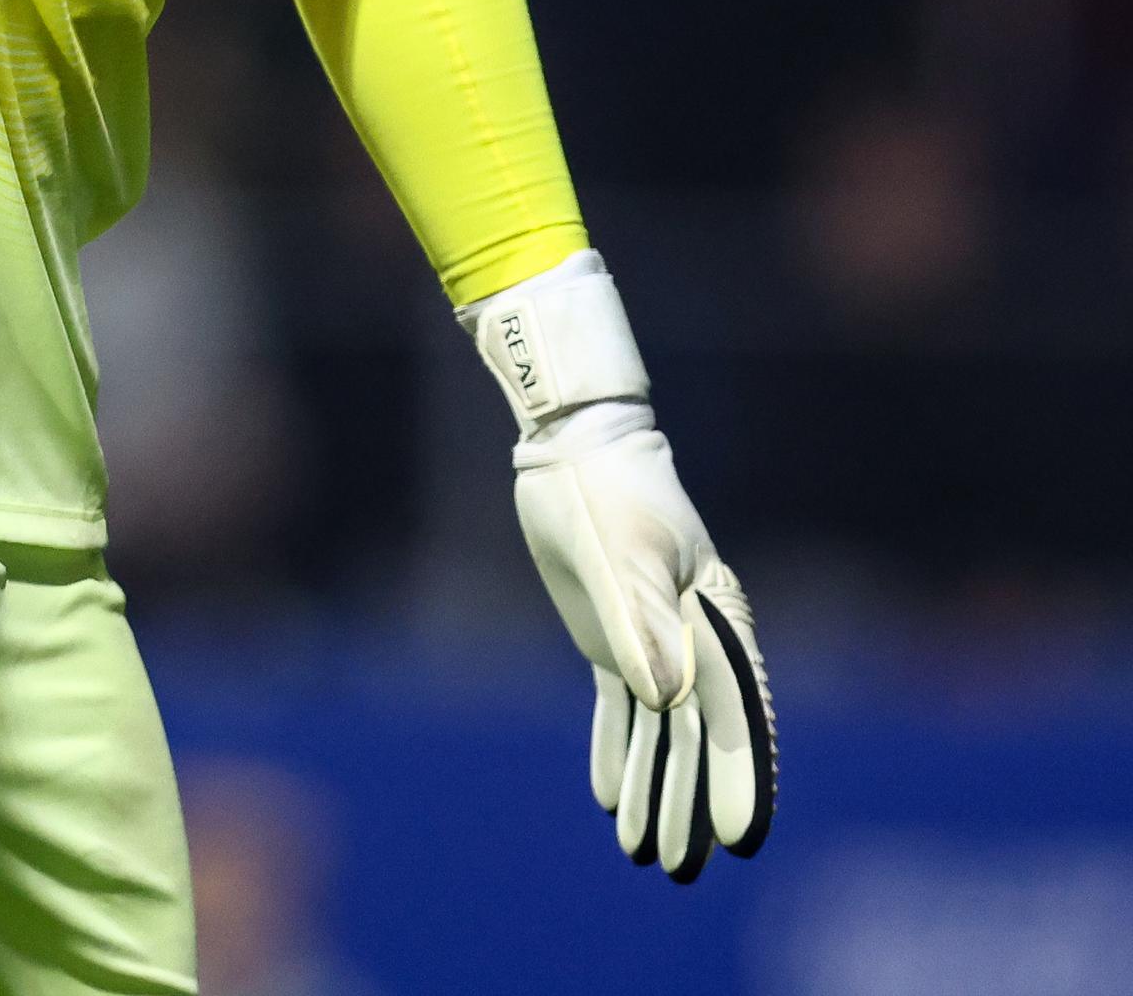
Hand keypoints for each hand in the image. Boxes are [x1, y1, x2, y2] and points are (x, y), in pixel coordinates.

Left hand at [514, 412, 774, 880]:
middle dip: (692, 802)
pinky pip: (621, 706)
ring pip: (659, 729)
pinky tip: (611, 798)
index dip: (741, 777)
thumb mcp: (620, 553)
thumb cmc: (607, 492)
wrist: (574, 446)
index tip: (742, 839)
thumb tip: (668, 700)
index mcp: (714, 617)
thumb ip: (643, 622)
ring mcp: (653, 639)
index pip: (733, 712)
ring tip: (643, 856)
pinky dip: (618, 749)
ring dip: (655, 788)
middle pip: (697, 734)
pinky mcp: (614, 635)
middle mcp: (692, 637)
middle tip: (681, 870)